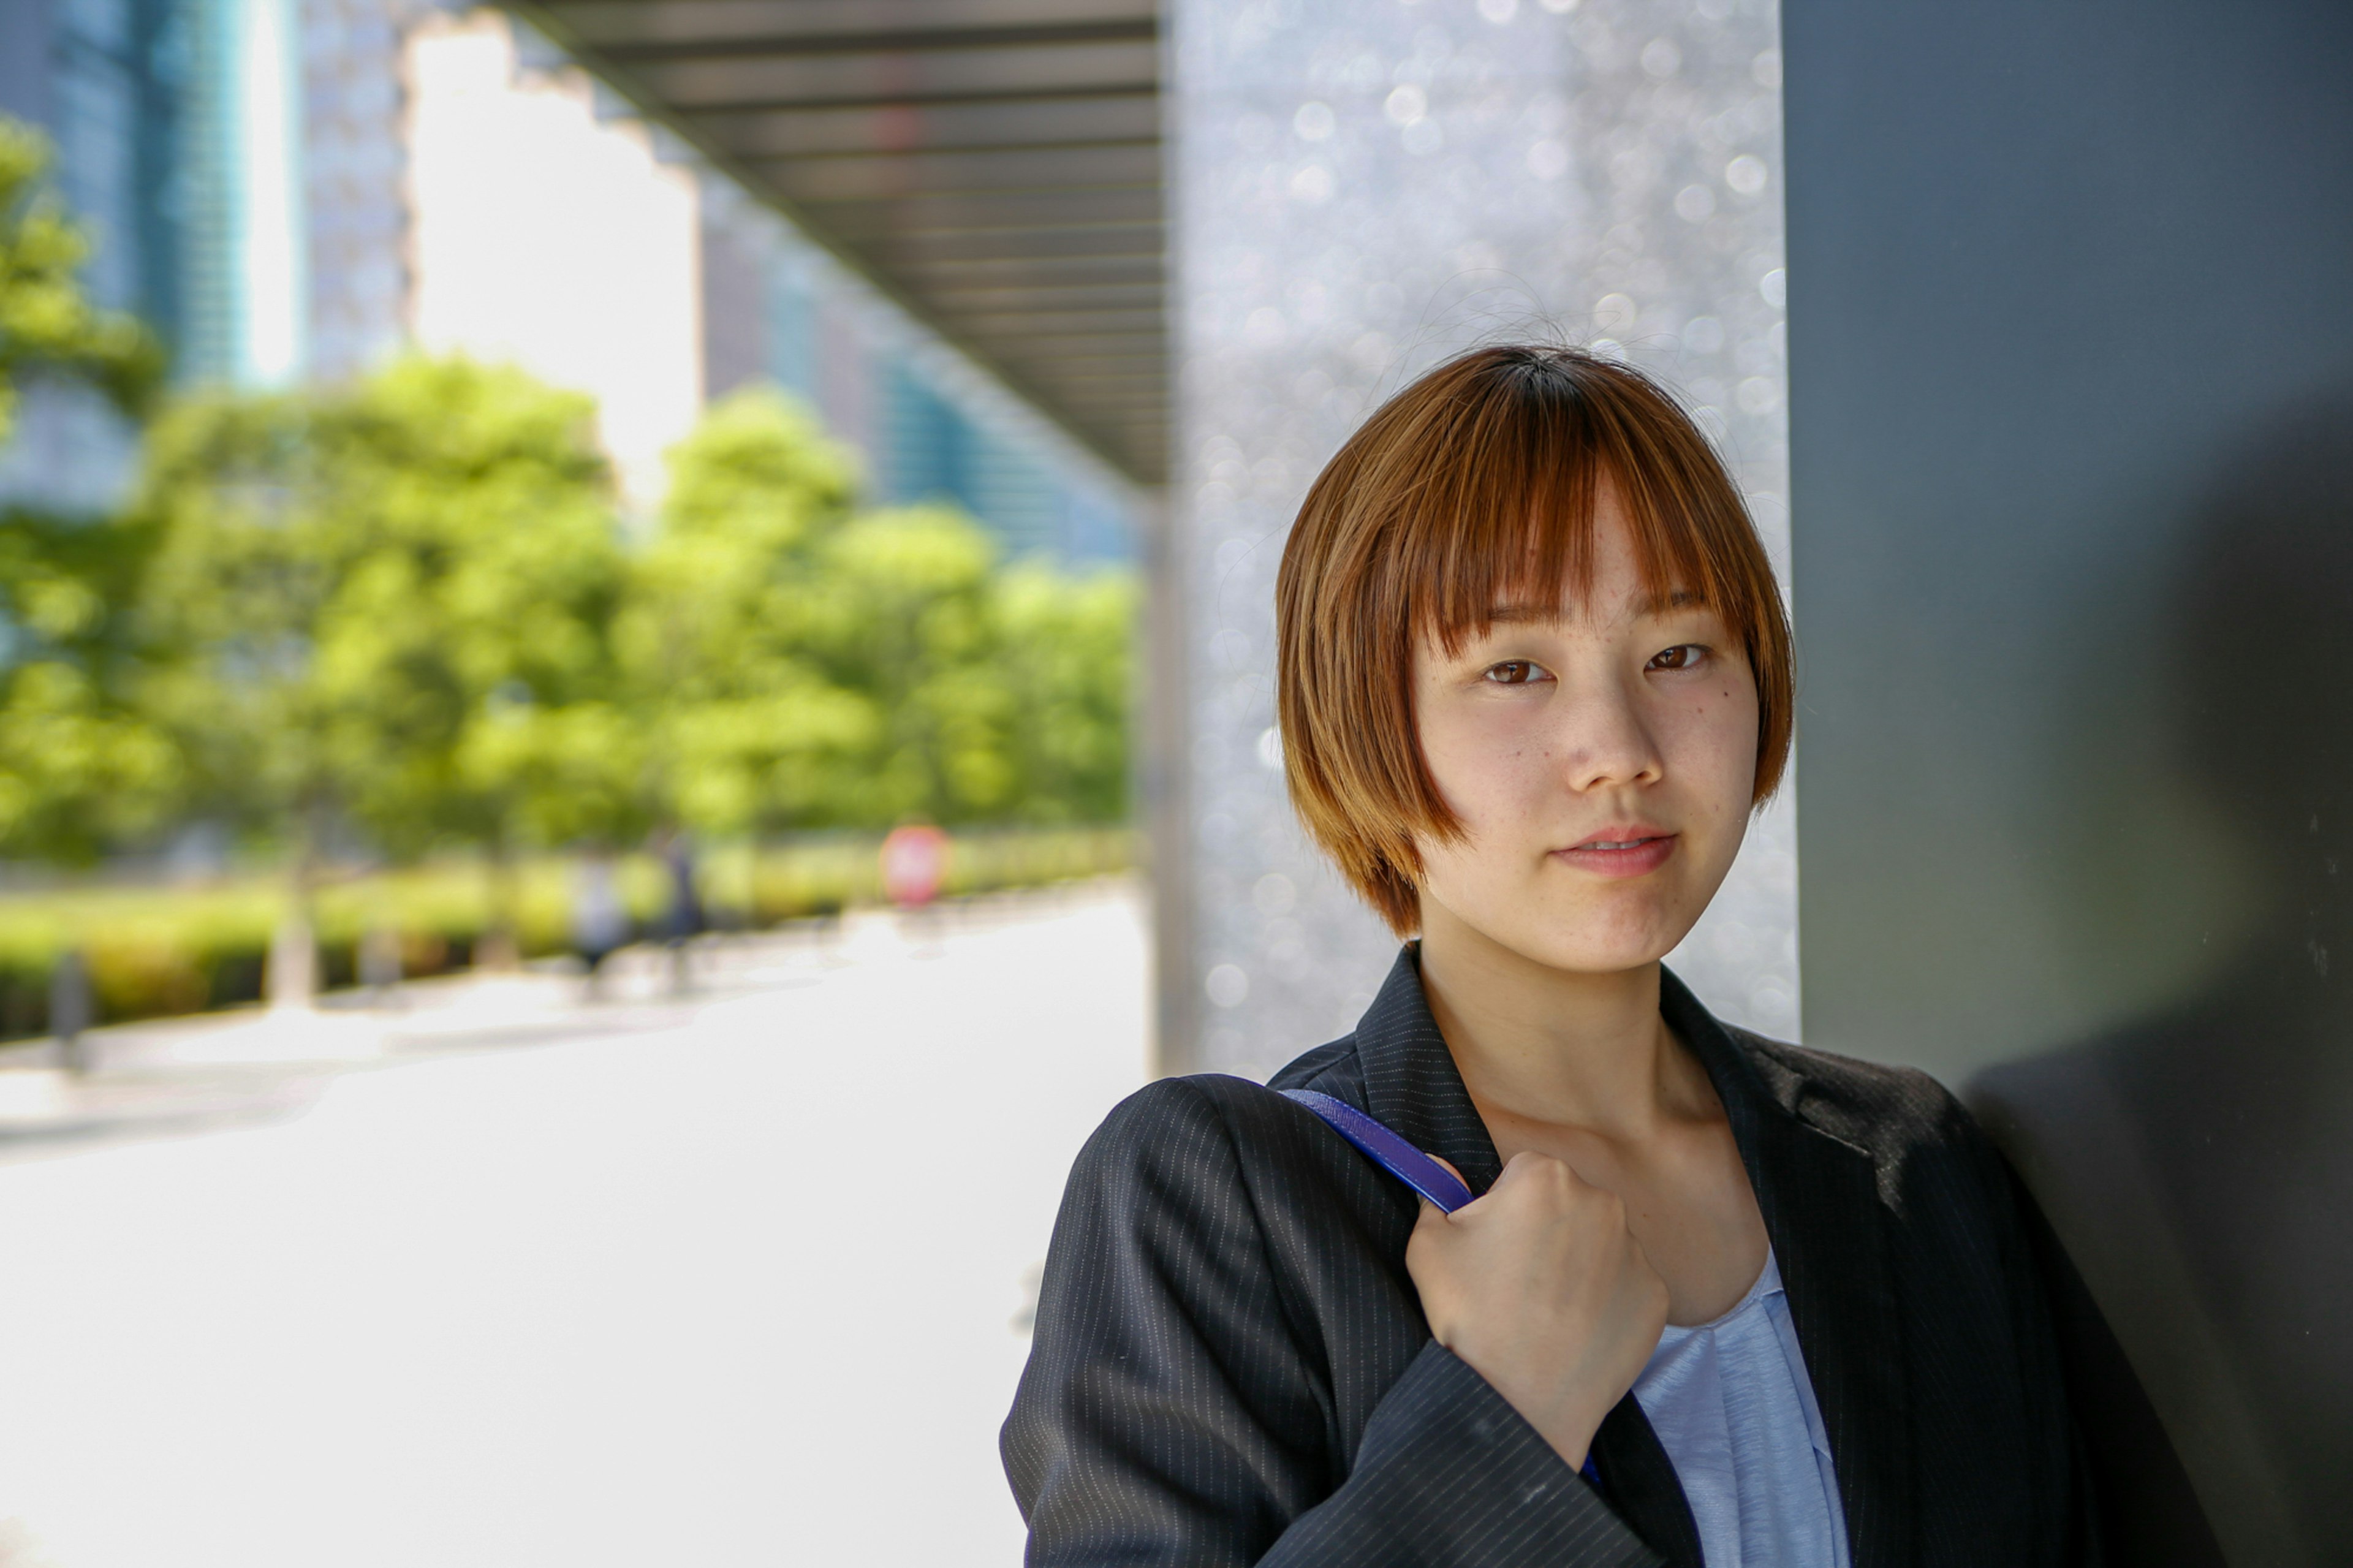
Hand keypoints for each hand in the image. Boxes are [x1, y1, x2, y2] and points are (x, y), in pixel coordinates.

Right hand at [1405, 1150, 1669, 1468]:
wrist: (1521, 1404)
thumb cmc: (1472, 1319)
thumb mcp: (1428, 1248)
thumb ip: (1435, 1193)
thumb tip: (1440, 1166)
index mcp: (1545, 1176)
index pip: (1521, 1174)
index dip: (1501, 1209)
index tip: (1491, 1247)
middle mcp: (1601, 1203)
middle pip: (1565, 1204)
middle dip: (1543, 1230)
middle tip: (1514, 1282)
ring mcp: (1635, 1252)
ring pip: (1598, 1244)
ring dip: (1576, 1264)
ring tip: (1544, 1312)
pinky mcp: (1656, 1297)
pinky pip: (1625, 1286)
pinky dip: (1604, 1302)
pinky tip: (1576, 1331)